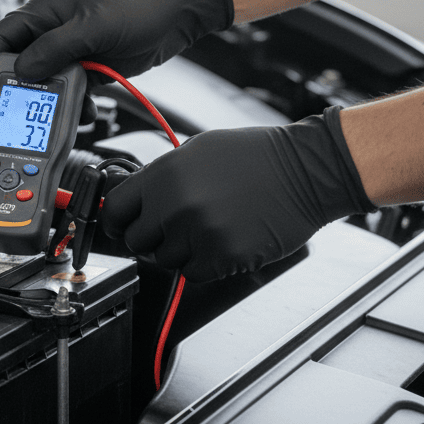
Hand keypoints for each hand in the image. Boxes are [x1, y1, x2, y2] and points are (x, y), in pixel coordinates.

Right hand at [0, 0, 232, 103]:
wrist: (177, 13)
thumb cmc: (138, 5)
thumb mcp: (92, 27)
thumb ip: (55, 49)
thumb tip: (23, 70)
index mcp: (45, 12)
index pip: (2, 38)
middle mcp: (53, 31)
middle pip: (20, 65)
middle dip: (17, 90)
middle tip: (11, 113)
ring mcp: (70, 50)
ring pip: (46, 83)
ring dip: (49, 102)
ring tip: (54, 118)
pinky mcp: (88, 67)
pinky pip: (70, 92)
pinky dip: (72, 105)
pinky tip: (82, 112)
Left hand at [99, 108, 374, 282]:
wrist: (307, 170)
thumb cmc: (257, 157)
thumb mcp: (198, 150)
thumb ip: (160, 177)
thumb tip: (131, 198)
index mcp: (164, 175)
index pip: (116, 211)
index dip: (118, 222)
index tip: (124, 226)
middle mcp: (176, 204)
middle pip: (137, 241)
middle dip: (152, 238)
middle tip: (176, 228)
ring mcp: (199, 232)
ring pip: (165, 261)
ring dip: (181, 251)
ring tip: (207, 228)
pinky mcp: (223, 256)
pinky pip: (193, 273)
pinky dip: (204, 264)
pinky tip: (222, 241)